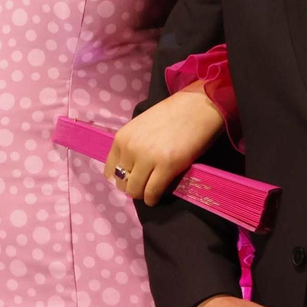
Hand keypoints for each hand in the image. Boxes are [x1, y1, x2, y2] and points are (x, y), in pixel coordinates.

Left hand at [104, 85, 224, 204]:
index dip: (121, 178)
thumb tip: (130, 170)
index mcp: (122, 137)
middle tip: (144, 186)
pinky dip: (153, 199)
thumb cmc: (171, 115)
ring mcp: (147, 158)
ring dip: (142, 194)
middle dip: (132, 187)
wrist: (197, 106)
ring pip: (135, 190)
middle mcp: (130, 149)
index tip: (131, 179)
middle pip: (122, 182)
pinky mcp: (166, 167)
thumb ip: (133, 146)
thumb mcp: (141, 128)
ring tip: (151, 192)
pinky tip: (157, 198)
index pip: (110, 170)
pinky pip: (152, 192)